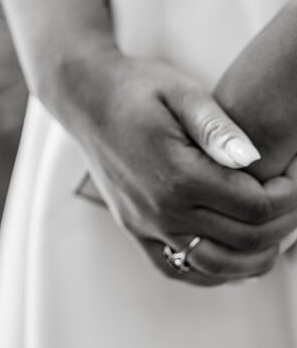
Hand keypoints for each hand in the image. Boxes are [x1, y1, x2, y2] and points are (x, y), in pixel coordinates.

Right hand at [54, 49, 296, 285]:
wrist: (83, 96)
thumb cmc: (137, 87)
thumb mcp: (181, 91)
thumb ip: (218, 126)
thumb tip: (253, 160)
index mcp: (177, 174)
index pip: (257, 207)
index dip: (289, 193)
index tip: (292, 171)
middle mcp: (160, 209)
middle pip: (245, 240)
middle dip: (282, 222)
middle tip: (289, 194)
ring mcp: (144, 224)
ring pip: (218, 265)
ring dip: (256, 254)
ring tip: (271, 225)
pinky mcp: (134, 229)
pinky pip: (180, 270)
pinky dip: (216, 271)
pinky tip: (235, 253)